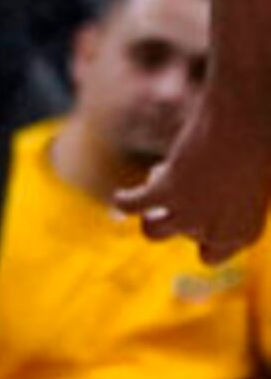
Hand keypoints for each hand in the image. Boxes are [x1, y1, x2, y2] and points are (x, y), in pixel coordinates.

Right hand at [120, 87, 270, 263]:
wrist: (245, 122)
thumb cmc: (255, 149)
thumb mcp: (250, 187)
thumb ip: (230, 207)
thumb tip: (202, 208)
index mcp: (244, 234)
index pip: (211, 255)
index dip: (201, 233)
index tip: (201, 212)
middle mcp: (217, 232)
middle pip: (182, 235)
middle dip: (180, 212)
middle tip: (191, 184)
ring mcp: (189, 215)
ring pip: (152, 230)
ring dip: (153, 212)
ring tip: (161, 187)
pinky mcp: (164, 194)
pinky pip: (130, 206)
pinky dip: (124, 200)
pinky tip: (123, 195)